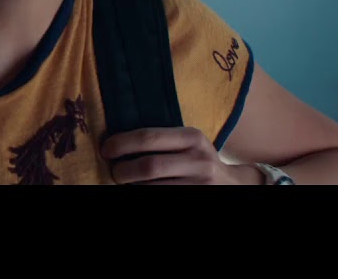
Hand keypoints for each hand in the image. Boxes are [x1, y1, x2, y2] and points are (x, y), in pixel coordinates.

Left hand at [101, 127, 260, 184]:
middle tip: (114, 172)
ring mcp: (200, 184)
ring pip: (152, 187)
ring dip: (133, 186)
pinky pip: (161, 197)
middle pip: (149, 166)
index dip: (122, 143)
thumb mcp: (188, 143)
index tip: (106, 150)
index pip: (149, 137)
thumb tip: (117, 141)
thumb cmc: (197, 161)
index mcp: (192, 137)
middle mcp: (199, 160)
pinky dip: (144, 193)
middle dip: (123, 170)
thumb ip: (162, 140)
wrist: (232, 185)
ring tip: (126, 182)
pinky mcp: (197, 199)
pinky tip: (139, 189)